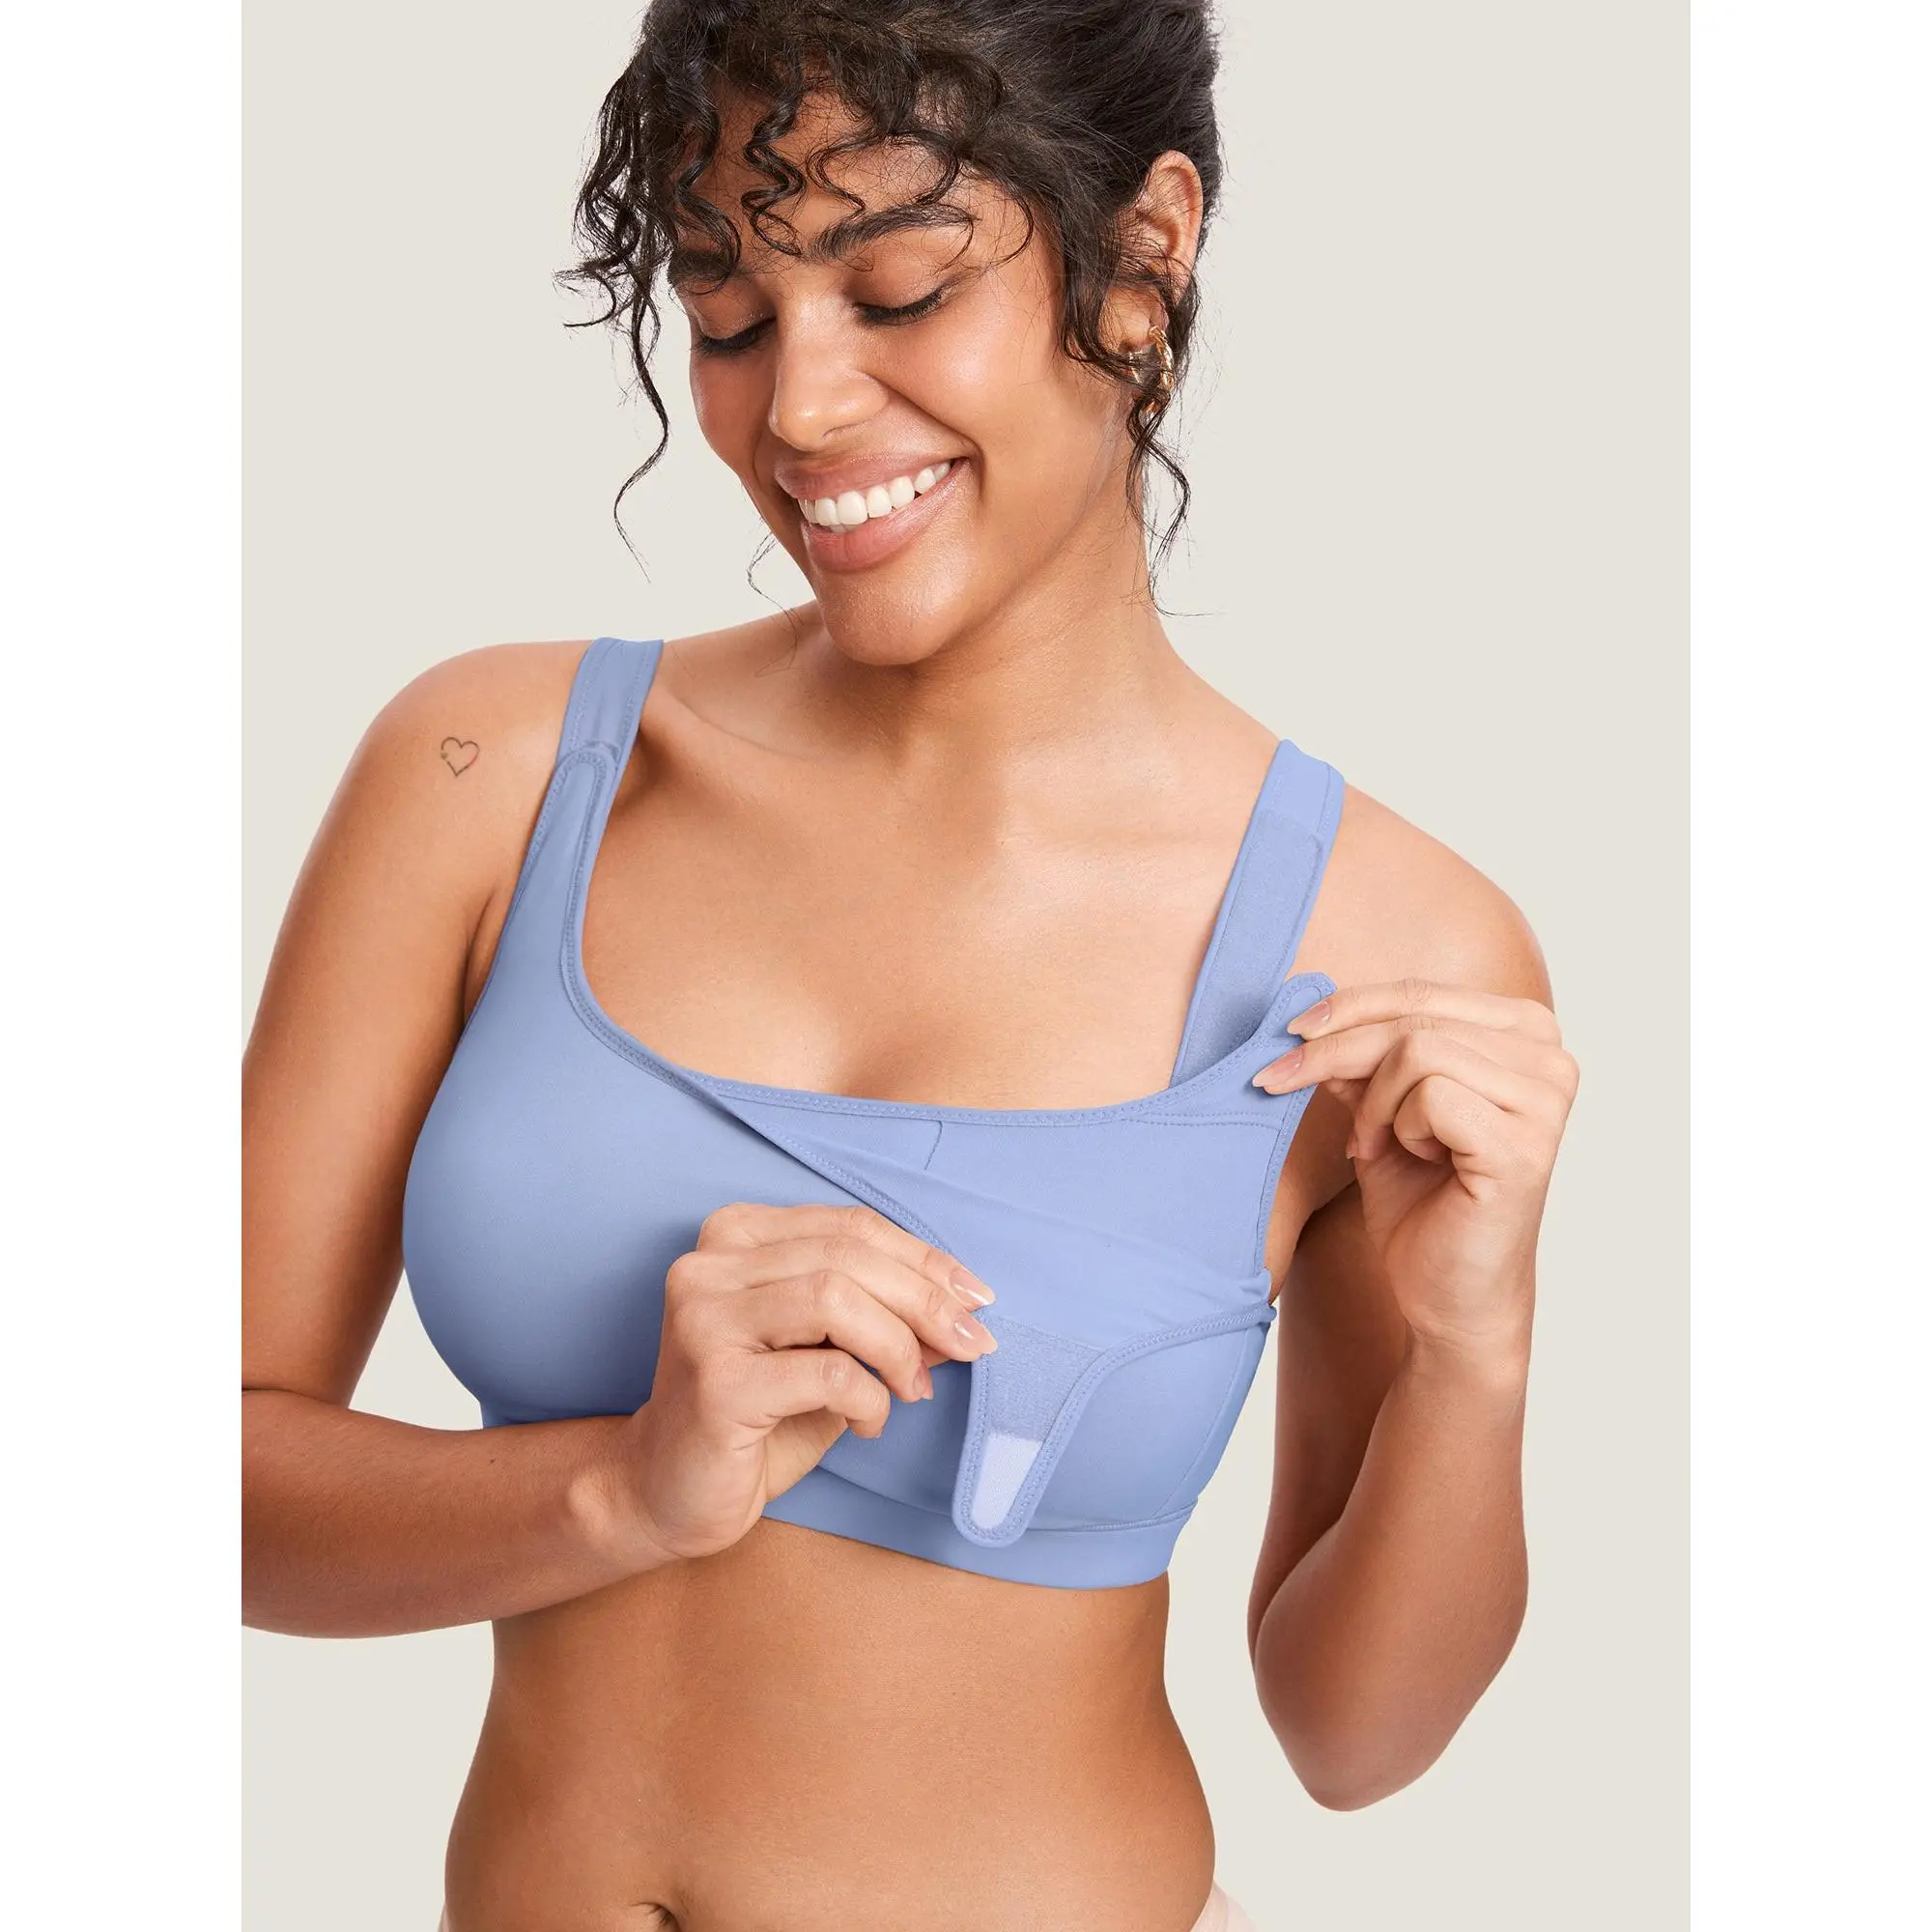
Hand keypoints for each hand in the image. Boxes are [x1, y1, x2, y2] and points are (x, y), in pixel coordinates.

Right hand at [603, 1202, 998, 1563]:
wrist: (666, 1492)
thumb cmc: (754, 1418)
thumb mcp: (826, 1351)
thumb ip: (882, 1319)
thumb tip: (963, 1309)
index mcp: (735, 1236)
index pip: (849, 1226)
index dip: (923, 1259)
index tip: (977, 1298)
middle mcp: (709, 1265)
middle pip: (847, 1256)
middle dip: (926, 1301)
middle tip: (970, 1345)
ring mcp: (704, 1319)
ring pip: (836, 1298)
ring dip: (897, 1347)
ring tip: (913, 1388)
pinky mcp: (715, 1382)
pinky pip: (827, 1372)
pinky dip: (869, 1398)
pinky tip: (868, 1423)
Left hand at [1253, 979, 1578, 1371]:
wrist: (1448, 1299)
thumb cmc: (1424, 1204)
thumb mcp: (1381, 1111)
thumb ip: (1362, 1059)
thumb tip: (1313, 1014)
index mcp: (1527, 1036)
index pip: (1421, 992)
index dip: (1346, 1007)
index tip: (1288, 1032)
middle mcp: (1551, 1060)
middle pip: (1414, 1016)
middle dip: (1335, 1049)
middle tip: (1282, 1081)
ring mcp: (1545, 1103)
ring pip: (1417, 1049)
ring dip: (1373, 1101)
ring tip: (1375, 1144)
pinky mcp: (1525, 1146)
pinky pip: (1431, 1096)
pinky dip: (1397, 1126)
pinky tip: (1408, 1159)